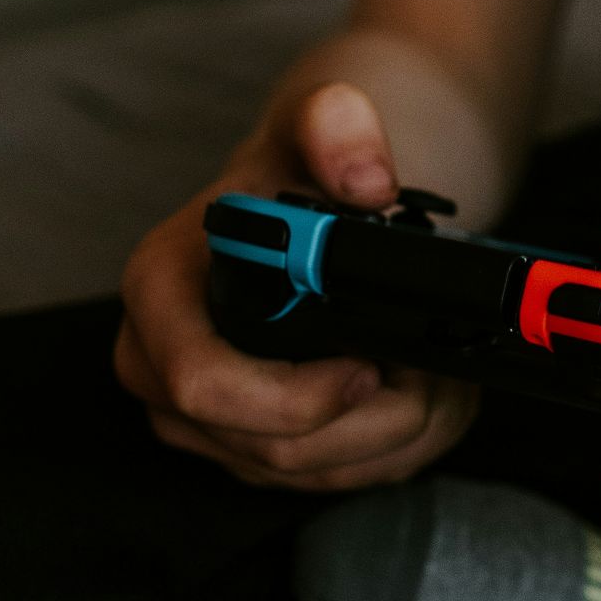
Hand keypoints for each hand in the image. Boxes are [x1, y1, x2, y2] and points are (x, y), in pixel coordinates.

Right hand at [114, 81, 480, 490]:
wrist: (309, 203)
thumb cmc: (298, 170)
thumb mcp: (316, 123)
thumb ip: (338, 127)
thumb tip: (368, 181)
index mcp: (160, 292)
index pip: (203, 382)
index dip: (294, 395)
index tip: (371, 364)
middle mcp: (163, 367)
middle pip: (270, 446)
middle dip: (372, 418)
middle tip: (434, 369)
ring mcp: (206, 420)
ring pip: (312, 471)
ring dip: (397, 432)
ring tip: (440, 372)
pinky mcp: (252, 449)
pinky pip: (332, 477)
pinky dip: (396, 446)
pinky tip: (426, 392)